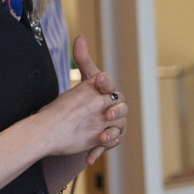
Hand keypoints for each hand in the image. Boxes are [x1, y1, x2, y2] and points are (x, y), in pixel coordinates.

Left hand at [73, 35, 127, 164]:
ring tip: (102, 137)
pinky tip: (89, 157)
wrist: (72, 122)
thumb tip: (81, 36)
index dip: (105, 83)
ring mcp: (113, 125)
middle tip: (106, 113)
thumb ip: (83, 58)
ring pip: (118, 129)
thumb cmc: (82, 98)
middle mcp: (116, 107)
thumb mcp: (83, 79)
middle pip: (121, 108)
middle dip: (115, 111)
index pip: (110, 85)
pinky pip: (106, 146)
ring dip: (110, 134)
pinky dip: (98, 151)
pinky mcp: (106, 140)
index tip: (98, 81)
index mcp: (109, 91)